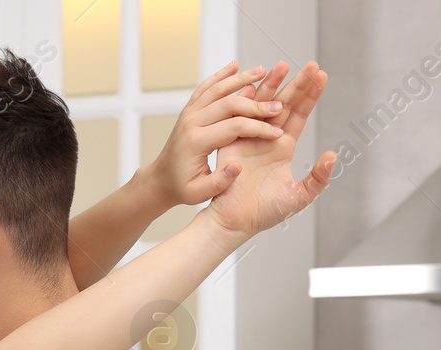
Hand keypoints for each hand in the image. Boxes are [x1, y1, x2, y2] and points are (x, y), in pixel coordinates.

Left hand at [139, 62, 284, 208]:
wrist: (161, 179)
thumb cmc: (182, 187)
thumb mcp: (199, 193)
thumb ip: (219, 182)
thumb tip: (237, 165)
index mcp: (197, 142)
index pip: (234, 127)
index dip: (258, 128)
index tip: (278, 132)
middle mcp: (192, 122)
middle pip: (229, 104)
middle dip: (257, 104)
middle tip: (279, 104)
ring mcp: (189, 112)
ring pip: (217, 88)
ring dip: (241, 78)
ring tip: (264, 70)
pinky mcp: (189, 109)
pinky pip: (206, 87)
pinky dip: (221, 75)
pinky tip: (235, 65)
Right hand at [204, 61, 336, 240]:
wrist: (235, 221)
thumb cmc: (265, 213)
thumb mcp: (299, 196)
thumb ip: (318, 178)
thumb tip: (333, 156)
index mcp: (283, 147)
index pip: (300, 115)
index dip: (310, 95)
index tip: (322, 76)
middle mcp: (267, 138)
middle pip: (284, 103)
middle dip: (297, 83)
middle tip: (310, 64)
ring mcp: (248, 137)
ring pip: (262, 104)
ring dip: (272, 85)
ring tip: (282, 65)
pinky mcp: (231, 141)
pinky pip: (238, 115)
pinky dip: (244, 98)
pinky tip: (252, 82)